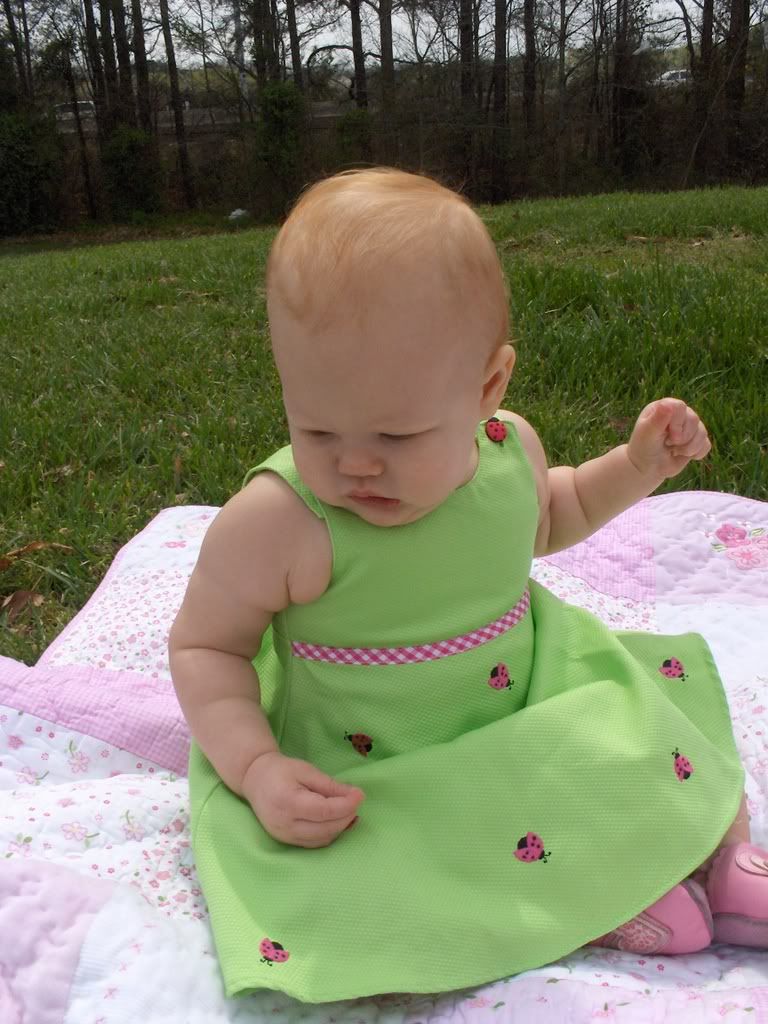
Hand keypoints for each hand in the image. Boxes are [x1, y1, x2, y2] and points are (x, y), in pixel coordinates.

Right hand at [241, 750, 363, 847]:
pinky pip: (314, 842)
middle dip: (346, 816)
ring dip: (340, 827)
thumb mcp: (306, 771)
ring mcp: (284, 836)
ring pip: (322, 839)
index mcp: (288, 802)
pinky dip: (330, 833)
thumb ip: (329, 785)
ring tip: (350, 810)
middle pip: (325, 828)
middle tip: (356, 800)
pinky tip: (338, 821)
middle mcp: (285, 824)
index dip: (346, 805)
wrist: (255, 780)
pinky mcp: (286, 841)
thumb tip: (354, 795)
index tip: (360, 795)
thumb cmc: (281, 770)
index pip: (324, 811)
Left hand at [627, 398, 710, 479]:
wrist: (647, 468)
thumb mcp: (646, 435)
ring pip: (702, 432)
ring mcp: (689, 427)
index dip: (678, 423)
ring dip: (689, 447)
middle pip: (694, 419)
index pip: (680, 407)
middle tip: (668, 445)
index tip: (669, 437)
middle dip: (682, 438)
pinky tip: (683, 455)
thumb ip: (656, 420)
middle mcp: (678, 414)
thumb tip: (668, 404)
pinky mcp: (696, 441)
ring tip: (674, 451)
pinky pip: (706, 444)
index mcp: (664, 408)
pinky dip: (697, 453)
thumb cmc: (643, 449)